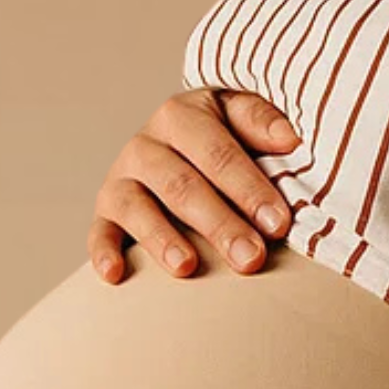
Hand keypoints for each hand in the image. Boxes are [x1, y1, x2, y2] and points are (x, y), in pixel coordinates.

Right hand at [91, 87, 305, 283]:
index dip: (248, 189)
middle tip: (250, 258)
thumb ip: (261, 121)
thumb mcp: (239, 114)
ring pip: (137, 208)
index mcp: (180, 115)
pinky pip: (98, 232)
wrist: (176, 141)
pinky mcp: (104, 211)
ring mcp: (119, 179)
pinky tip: (115, 274)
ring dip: (161, 238)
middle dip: (218, 224)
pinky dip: (103, 252)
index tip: (278, 223)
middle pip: (181, 186)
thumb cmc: (222, 136)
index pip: (218, 154)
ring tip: (187, 267)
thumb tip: (290, 139)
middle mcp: (144, 145)